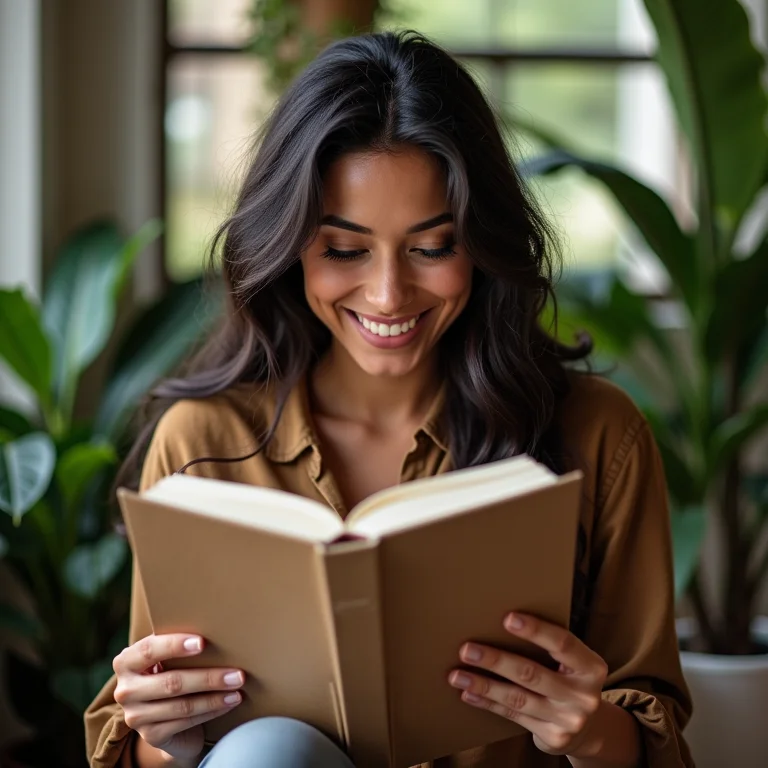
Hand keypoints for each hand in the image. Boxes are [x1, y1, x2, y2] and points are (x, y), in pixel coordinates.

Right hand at [113, 633, 244, 762]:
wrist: (161, 716)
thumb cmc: (169, 671)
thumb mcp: (167, 657)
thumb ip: (178, 643)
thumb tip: (216, 627)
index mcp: (127, 661)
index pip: (149, 650)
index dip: (174, 645)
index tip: (202, 643)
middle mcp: (126, 690)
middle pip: (172, 682)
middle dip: (209, 677)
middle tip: (237, 674)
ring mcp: (136, 717)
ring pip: (182, 706)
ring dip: (215, 697)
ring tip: (237, 689)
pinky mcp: (150, 736)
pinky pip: (186, 722)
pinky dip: (211, 711)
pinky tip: (228, 703)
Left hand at [448, 613, 607, 758]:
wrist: (590, 729)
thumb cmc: (570, 679)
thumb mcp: (573, 663)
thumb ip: (551, 647)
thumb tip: (503, 621)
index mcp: (591, 667)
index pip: (563, 644)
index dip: (536, 630)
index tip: (507, 618)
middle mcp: (582, 695)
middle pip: (532, 673)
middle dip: (495, 660)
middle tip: (466, 650)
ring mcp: (568, 720)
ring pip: (517, 698)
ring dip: (483, 685)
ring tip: (457, 675)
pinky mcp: (553, 737)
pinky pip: (514, 716)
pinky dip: (488, 704)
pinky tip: (469, 694)